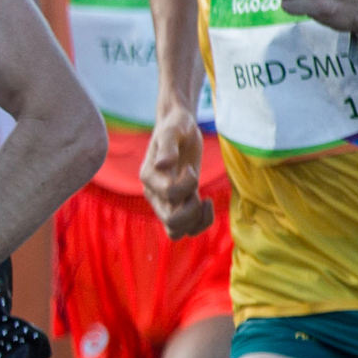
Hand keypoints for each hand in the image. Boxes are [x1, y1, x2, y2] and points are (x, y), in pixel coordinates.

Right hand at [142, 111, 214, 239]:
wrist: (179, 128)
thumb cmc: (176, 126)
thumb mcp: (173, 130)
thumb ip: (167, 146)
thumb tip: (162, 164)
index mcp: (149, 177)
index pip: (169, 194)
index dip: (187, 183)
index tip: (191, 167)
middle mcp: (154, 193)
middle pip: (171, 222)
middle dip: (192, 210)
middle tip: (199, 192)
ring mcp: (165, 202)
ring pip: (176, 231)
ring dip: (196, 220)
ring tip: (204, 200)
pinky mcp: (178, 204)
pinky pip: (185, 229)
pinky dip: (200, 223)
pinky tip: (208, 202)